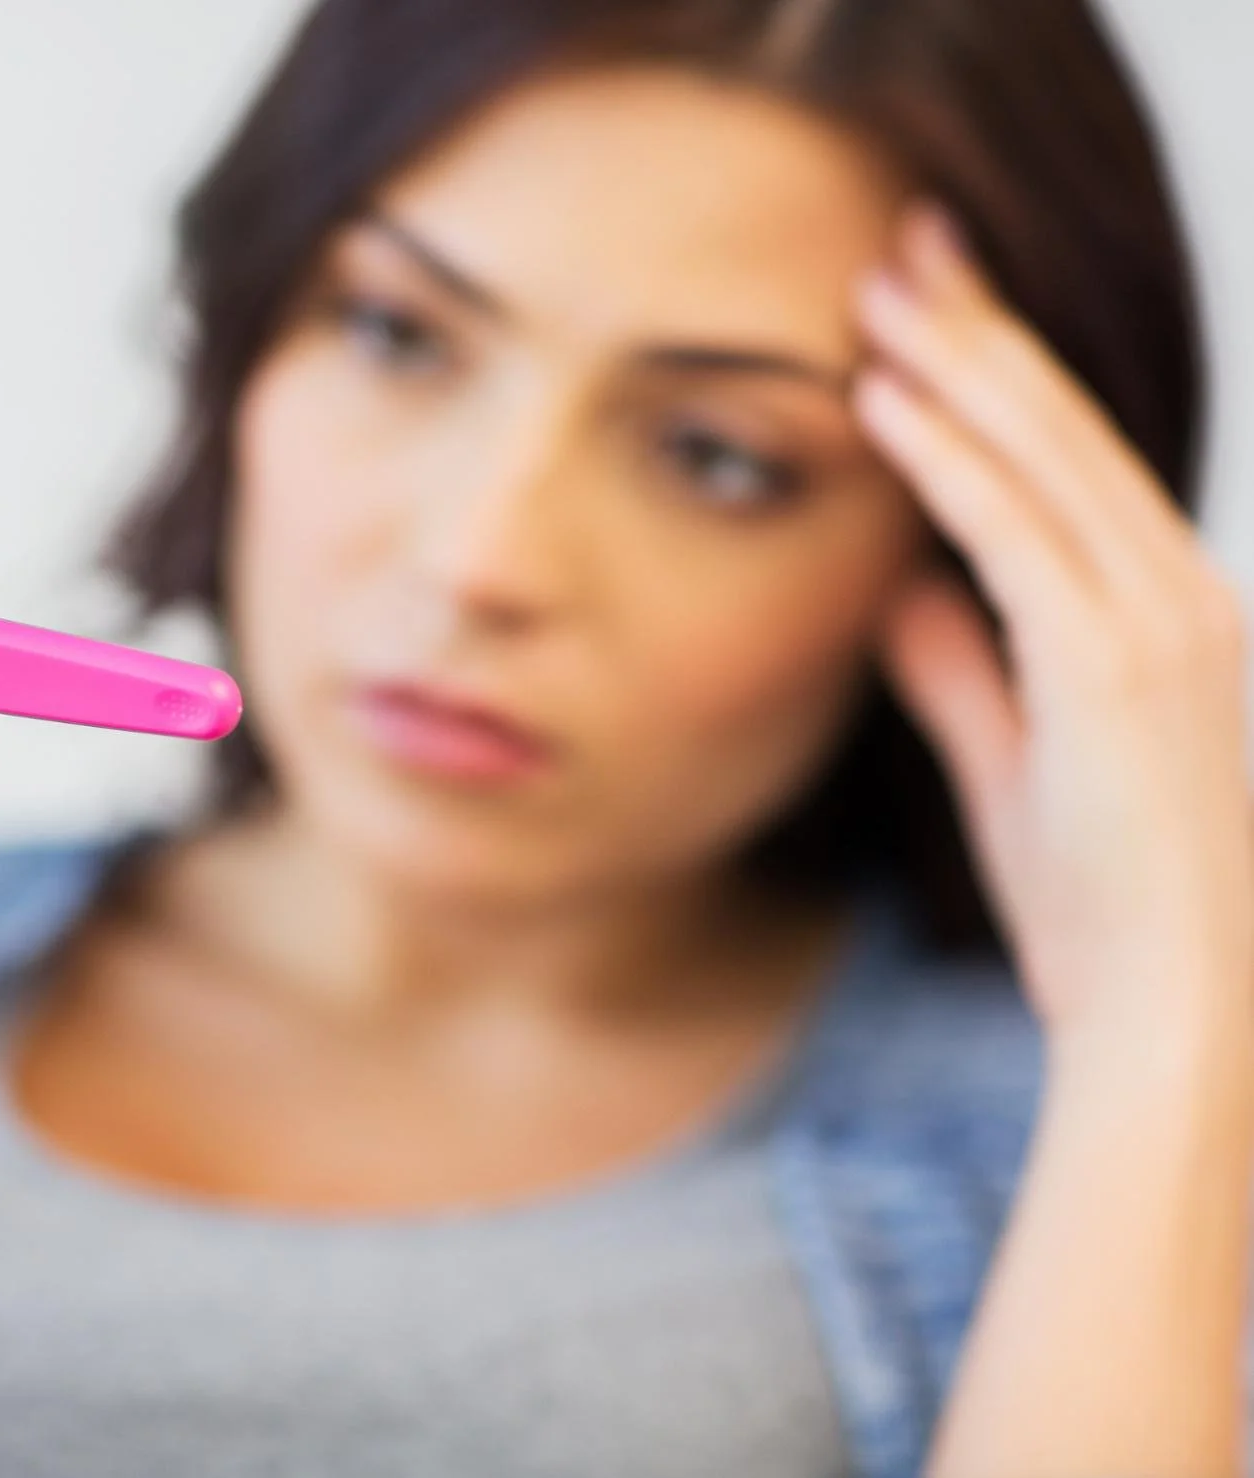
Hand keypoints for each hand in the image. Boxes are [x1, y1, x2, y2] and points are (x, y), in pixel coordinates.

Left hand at [851, 200, 1253, 1052]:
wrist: (1180, 1026)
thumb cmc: (1107, 918)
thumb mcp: (1018, 774)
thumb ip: (965, 674)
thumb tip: (902, 591)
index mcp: (1173, 620)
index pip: (1073, 471)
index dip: (1001, 384)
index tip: (931, 315)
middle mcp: (1187, 601)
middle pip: (1065, 434)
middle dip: (981, 332)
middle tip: (908, 245)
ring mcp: (1163, 628)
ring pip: (1047, 458)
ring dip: (959, 363)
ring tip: (883, 284)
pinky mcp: (1118, 668)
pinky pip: (1016, 534)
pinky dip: (949, 460)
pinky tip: (885, 399)